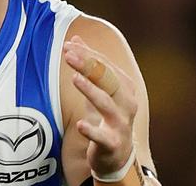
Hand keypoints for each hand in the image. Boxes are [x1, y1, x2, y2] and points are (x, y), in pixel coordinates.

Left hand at [63, 35, 137, 175]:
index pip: (107, 66)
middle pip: (108, 80)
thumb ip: (88, 65)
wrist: (116, 155)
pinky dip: (91, 130)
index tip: (68, 46)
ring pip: (106, 104)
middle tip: (68, 55)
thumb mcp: (98, 89)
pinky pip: (103, 137)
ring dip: (90, 90)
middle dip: (88, 66)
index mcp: (124, 87)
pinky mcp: (113, 143)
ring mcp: (121, 124)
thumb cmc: (106, 117)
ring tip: (75, 79)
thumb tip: (74, 39)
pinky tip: (80, 124)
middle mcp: (127, 103)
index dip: (88, 55)